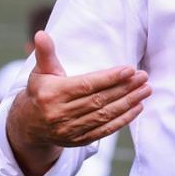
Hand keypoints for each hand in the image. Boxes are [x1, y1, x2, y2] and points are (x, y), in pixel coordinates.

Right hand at [8, 31, 149, 166]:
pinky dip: (123, 120)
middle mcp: (60, 114)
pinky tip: (138, 108)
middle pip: (99, 100)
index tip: (130, 69)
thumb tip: (41, 34)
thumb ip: (45, 53)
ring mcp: (70, 130)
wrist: (29, 125)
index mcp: (52, 94)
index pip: (86, 85)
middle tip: (144, 77)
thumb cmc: (40, 91)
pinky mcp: (79, 141)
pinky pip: (105, 130)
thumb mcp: (40, 71)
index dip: (109, 78)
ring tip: (145, 90)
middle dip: (125, 88)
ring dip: (128, 103)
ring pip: (104, 115)